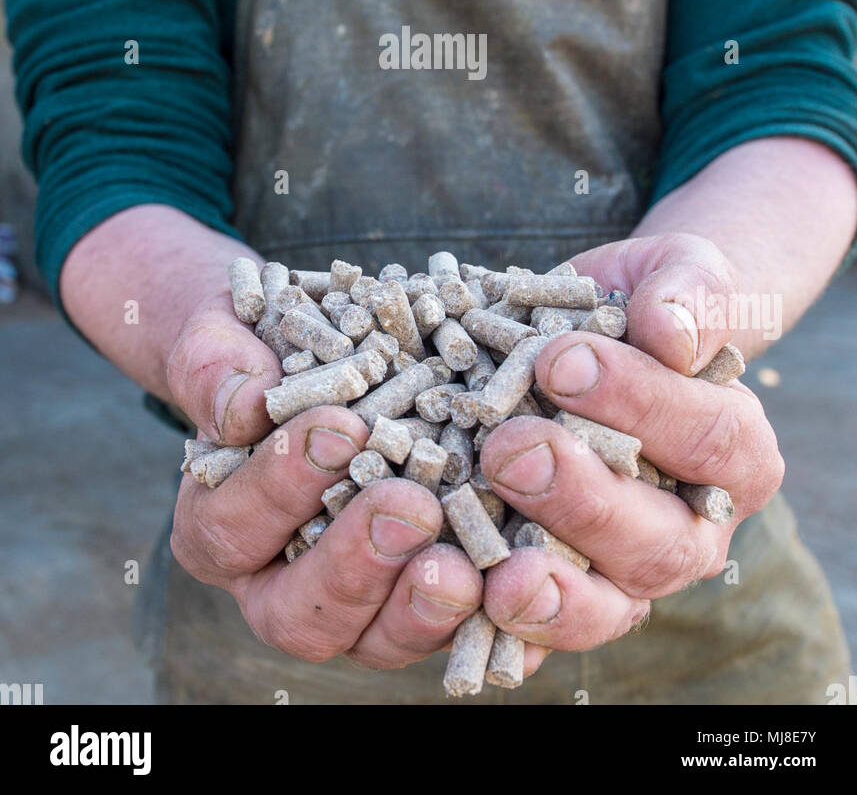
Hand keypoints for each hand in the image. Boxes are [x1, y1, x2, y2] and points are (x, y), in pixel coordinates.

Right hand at [166, 290, 482, 667]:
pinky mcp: (422, 595)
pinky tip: (522, 573)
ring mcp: (357, 601)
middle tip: (410, 507)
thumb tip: (238, 407)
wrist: (298, 347)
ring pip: (379, 637)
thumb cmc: (250, 345)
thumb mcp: (219, 338)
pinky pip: (453, 625)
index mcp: (219, 527)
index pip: (234, 531)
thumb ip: (215, 367)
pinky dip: (488, 609)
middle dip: (357, 563)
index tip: (338, 431)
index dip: (282, 488)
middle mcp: (281, 582)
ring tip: (465, 565)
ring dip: (423, 605)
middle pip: (303, 613)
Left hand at [478, 233, 784, 650]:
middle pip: (657, 542)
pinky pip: (541, 630)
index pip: (707, 439)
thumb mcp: (678, 274)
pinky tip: (466, 608)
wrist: (600, 333)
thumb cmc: (646, 303)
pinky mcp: (565, 592)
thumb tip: (670, 334)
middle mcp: (692, 529)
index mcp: (739, 455)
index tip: (562, 362)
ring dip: (550, 594)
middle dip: (582, 501)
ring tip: (498, 572)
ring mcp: (627, 572)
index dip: (638, 404)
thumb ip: (688, 296)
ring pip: (606, 605)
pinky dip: (505, 630)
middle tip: (512, 451)